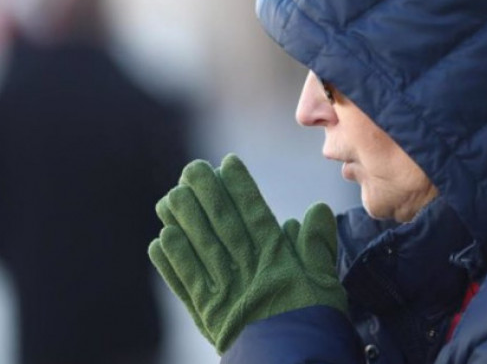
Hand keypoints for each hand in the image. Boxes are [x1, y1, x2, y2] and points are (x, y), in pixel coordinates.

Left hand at [148, 154, 346, 352]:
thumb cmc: (313, 323)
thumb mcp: (326, 283)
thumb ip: (319, 245)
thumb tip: (318, 210)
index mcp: (276, 260)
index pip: (255, 214)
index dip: (241, 187)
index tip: (228, 162)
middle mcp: (246, 271)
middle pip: (222, 225)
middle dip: (206, 194)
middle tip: (192, 169)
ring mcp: (224, 292)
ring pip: (199, 248)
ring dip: (182, 221)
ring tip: (169, 197)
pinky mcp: (208, 315)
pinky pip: (186, 284)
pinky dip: (171, 263)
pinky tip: (160, 241)